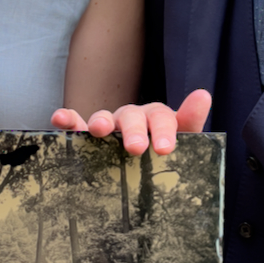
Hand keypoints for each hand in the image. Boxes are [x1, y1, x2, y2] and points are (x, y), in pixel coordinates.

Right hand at [52, 89, 211, 156]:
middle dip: (134, 130)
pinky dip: (68, 119)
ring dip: (101, 120)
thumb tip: (204, 94)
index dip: (163, 131)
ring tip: (99, 129)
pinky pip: (76, 124)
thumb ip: (190, 121)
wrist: (141, 168)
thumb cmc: (161, 150)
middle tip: (136, 148)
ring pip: (104, 118)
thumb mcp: (182, 140)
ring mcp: (108, 124)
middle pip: (133, 116)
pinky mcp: (86, 133)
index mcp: (157, 118)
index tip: (164, 149)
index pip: (163, 118)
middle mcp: (132, 117)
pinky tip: (60, 118)